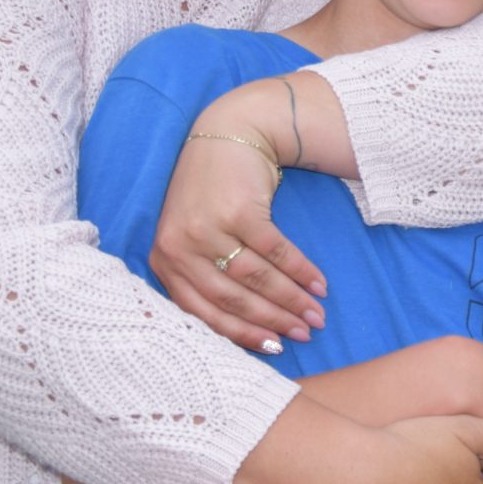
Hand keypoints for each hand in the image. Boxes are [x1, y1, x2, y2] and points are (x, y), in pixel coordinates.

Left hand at [150, 131, 326, 352]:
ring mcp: (208, 227)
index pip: (200, 311)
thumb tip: (245, 326)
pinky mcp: (238, 210)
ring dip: (290, 300)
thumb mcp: (193, 235)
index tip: (273, 349)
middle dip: (271, 321)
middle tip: (303, 333)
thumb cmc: (213, 193)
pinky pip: (275, 251)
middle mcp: (179, 246)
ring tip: (316, 313)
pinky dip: (300, 270)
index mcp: (164, 259)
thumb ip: (203, 274)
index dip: (240, 334)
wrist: (228, 134)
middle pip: (231, 298)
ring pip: (255, 278)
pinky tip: (318, 284)